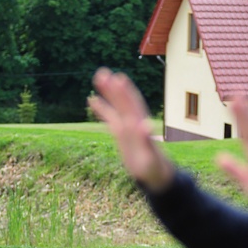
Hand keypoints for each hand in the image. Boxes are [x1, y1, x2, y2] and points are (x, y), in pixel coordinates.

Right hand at [88, 68, 175, 192]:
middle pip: (123, 101)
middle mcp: (134, 122)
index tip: (118, 79)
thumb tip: (145, 124)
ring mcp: (127, 126)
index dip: (125, 93)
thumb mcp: (150, 156)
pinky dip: (102, 108)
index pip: (132, 106)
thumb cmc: (154, 167)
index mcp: (140, 126)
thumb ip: (146, 141)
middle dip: (114, 88)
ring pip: (116, 105)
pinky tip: (92, 99)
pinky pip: (109, 117)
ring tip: (98, 76)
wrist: (155, 174)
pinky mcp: (120, 133)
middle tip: (102, 72)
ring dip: (108, 92)